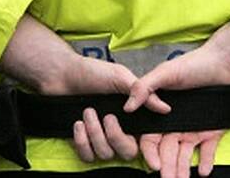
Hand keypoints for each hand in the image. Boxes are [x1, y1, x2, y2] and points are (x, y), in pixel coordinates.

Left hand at [0, 15, 166, 162]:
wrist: (63, 73)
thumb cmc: (92, 72)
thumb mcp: (120, 77)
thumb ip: (142, 93)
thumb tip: (165, 108)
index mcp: (132, 114)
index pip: (145, 137)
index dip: (145, 142)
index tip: (136, 134)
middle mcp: (119, 128)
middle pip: (127, 152)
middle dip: (116, 137)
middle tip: (107, 117)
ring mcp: (101, 136)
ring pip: (106, 154)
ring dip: (95, 134)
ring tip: (88, 112)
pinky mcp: (84, 142)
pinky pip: (87, 156)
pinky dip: (82, 142)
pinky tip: (78, 124)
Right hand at [122, 22, 229, 175]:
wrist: (225, 61)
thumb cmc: (193, 64)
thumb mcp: (166, 73)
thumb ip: (145, 87)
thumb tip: (127, 107)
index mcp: (161, 111)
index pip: (151, 137)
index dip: (150, 152)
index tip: (153, 164)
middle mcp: (176, 123)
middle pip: (167, 150)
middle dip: (167, 167)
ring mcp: (194, 127)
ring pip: (185, 154)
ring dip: (183, 169)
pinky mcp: (212, 130)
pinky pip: (207, 150)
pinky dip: (206, 161)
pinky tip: (204, 171)